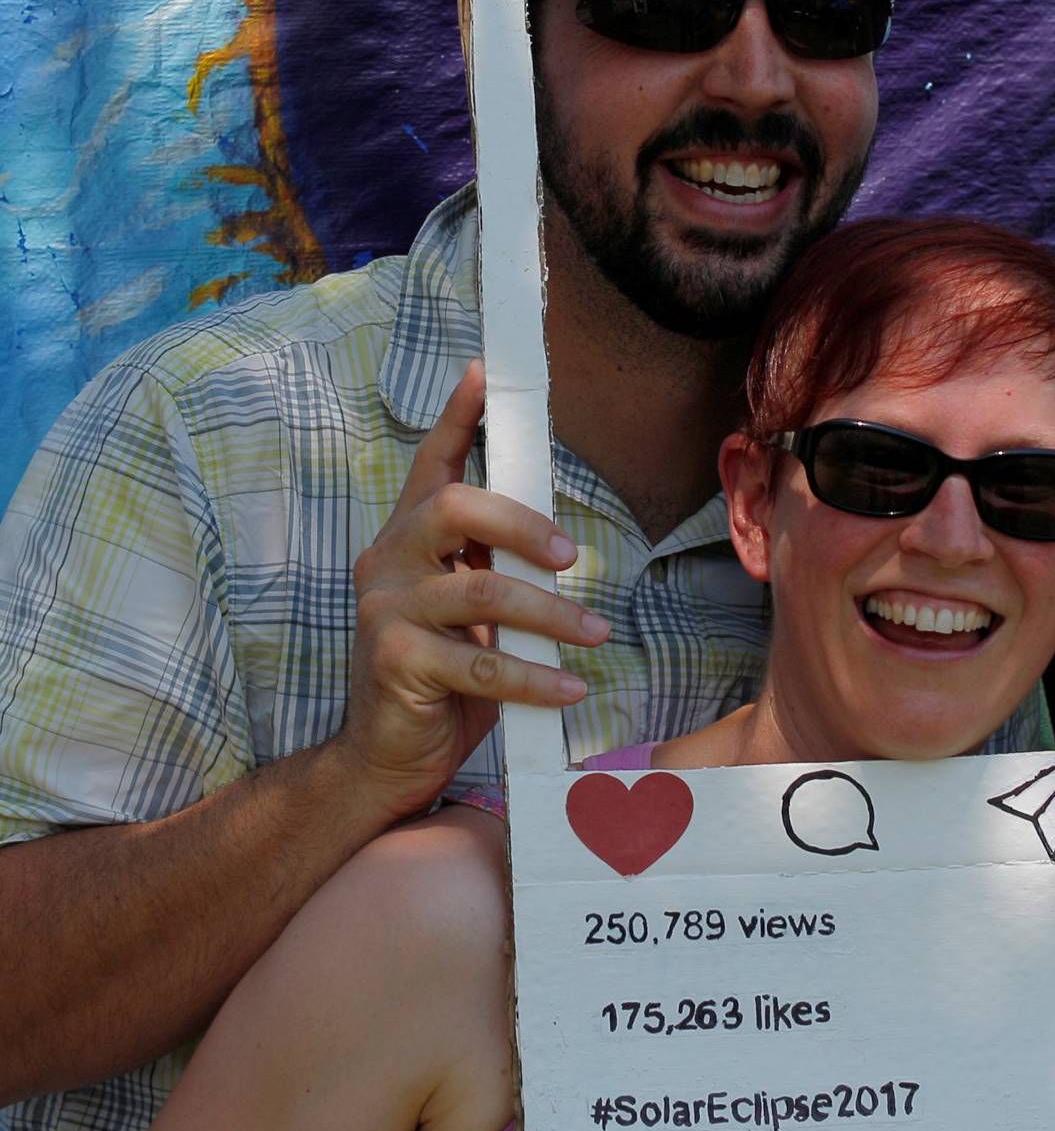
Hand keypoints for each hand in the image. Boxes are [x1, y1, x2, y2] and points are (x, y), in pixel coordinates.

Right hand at [332, 362, 609, 819]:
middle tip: (572, 556)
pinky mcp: (395, 663)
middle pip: (454, 508)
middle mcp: (387, 563)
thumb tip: (556, 539)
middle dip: (522, 523)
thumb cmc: (440, 678)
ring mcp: (385, 612)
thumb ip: (491, 570)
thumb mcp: (467, 614)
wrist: (383, 759)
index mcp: (406, 541)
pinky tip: (572, 688)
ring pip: (482, 592)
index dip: (458, 417)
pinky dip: (537, 677)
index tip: (485, 371)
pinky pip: (482, 664)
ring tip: (596, 634)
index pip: (432, 464)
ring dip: (552, 614)